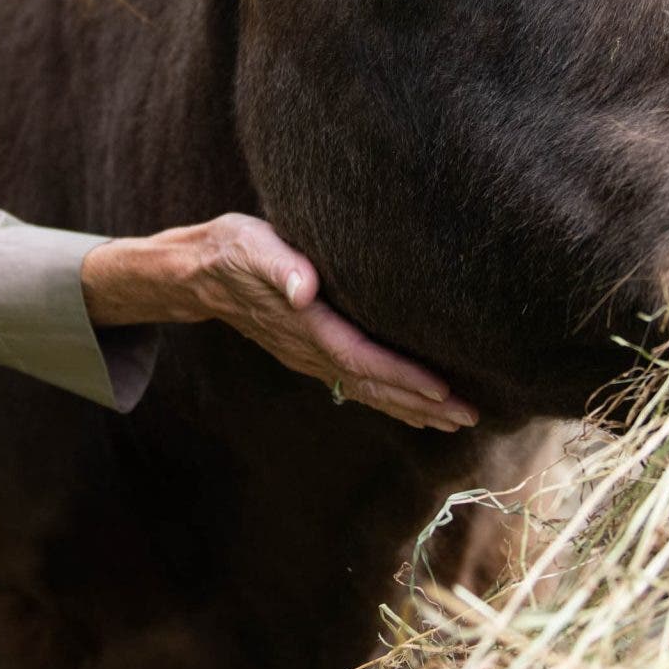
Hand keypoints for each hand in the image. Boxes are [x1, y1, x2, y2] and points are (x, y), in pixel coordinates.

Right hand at [81, 215, 475, 432]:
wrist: (198, 271)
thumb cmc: (232, 250)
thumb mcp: (252, 246)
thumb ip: (279, 266)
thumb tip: (302, 287)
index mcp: (306, 325)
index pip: (363, 359)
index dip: (403, 377)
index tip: (442, 391)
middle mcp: (310, 350)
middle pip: (372, 386)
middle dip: (421, 404)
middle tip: (469, 419)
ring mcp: (309, 356)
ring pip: (367, 390)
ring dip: (410, 408)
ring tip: (454, 422)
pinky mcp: (310, 352)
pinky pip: (356, 382)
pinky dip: (388, 397)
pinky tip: (412, 406)